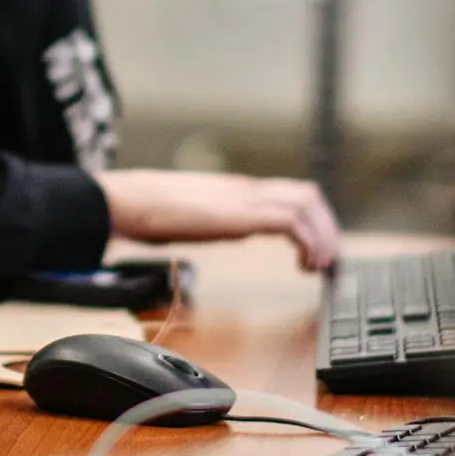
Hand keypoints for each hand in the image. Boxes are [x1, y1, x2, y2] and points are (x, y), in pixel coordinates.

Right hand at [92, 169, 341, 270]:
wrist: (128, 201)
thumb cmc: (146, 210)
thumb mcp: (189, 214)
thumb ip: (210, 218)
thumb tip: (215, 228)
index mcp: (235, 189)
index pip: (290, 193)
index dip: (312, 220)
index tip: (314, 249)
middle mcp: (246, 189)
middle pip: (307, 195)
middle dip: (327, 229)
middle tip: (326, 261)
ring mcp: (245, 198)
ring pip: (307, 204)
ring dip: (322, 238)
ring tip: (318, 267)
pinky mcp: (241, 214)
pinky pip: (291, 222)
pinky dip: (307, 243)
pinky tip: (302, 265)